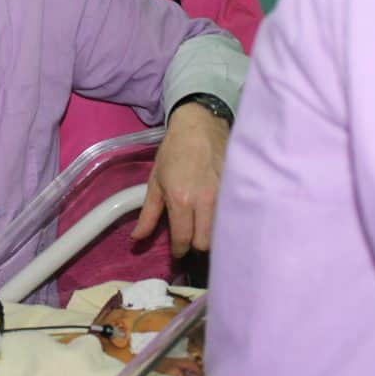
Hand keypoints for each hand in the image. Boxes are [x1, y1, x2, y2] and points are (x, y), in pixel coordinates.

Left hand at [130, 103, 229, 256]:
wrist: (200, 125)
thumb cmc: (174, 151)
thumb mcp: (155, 182)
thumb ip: (148, 214)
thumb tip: (136, 239)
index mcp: (181, 200)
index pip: (183, 240)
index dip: (179, 250)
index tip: (177, 250)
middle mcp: (205, 202)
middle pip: (206, 243)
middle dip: (196, 246)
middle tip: (190, 238)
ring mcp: (225, 196)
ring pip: (223, 233)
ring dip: (213, 236)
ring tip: (204, 229)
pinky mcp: (239, 189)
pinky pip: (234, 217)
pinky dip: (226, 223)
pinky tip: (220, 219)